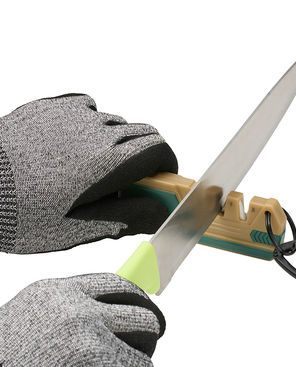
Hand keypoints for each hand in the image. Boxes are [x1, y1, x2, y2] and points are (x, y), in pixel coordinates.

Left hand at [0, 94, 176, 252]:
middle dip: (146, 156)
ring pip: (116, 123)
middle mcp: (96, 131)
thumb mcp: (81, 228)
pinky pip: (88, 110)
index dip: (168, 164)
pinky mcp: (53, 106)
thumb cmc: (24, 214)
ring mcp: (73, 115)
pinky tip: (74, 148)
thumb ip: (129, 217)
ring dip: (118, 144)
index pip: (159, 149)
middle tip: (127, 181)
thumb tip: (163, 212)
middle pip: (143, 133)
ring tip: (93, 169)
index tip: (162, 179)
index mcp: (108, 162)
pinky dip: (93, 127)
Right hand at [0, 273, 163, 366]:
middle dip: (145, 343)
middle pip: (146, 322)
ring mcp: (97, 351)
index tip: (145, 316)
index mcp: (60, 294)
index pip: (122, 288)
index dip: (139, 304)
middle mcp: (82, 316)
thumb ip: (72, 309)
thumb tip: (122, 308)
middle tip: (132, 360)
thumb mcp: (29, 322)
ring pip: (144, 365)